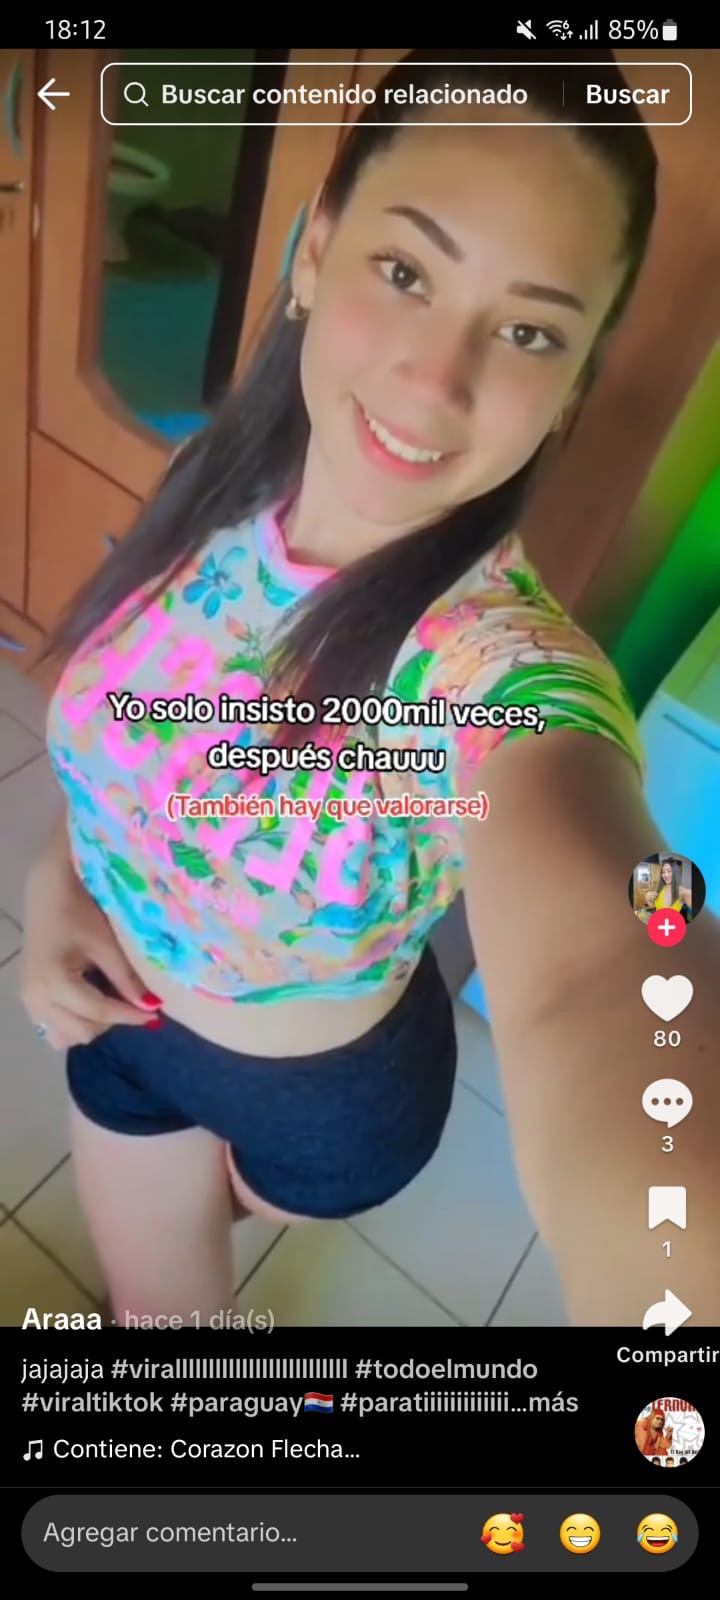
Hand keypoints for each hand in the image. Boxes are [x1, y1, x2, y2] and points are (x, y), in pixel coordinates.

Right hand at [20, 849, 161, 1049]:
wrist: (47, 888)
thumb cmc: (78, 909)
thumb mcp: (105, 944)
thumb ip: (126, 979)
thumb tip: (151, 1007)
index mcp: (53, 982)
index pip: (98, 1012)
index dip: (130, 1015)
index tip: (156, 1015)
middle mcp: (35, 998)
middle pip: (81, 1031)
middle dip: (111, 1021)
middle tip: (133, 1002)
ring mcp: (29, 1000)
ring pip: (65, 1034)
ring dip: (91, 1024)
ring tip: (111, 999)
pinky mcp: (30, 997)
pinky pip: (53, 1025)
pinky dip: (75, 1020)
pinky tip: (91, 998)